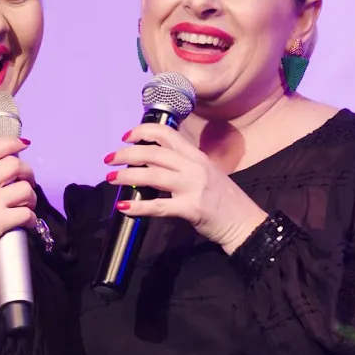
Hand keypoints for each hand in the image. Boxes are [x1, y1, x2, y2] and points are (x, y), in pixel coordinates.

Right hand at [0, 138, 36, 309]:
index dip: (11, 143)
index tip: (23, 145)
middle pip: (14, 165)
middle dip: (27, 171)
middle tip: (28, 181)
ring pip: (24, 188)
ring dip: (31, 196)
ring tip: (28, 204)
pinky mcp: (0, 221)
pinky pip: (27, 213)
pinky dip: (31, 218)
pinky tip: (27, 223)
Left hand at [104, 124, 267, 253]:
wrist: (244, 223)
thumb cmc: (223, 200)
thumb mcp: (206, 173)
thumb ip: (183, 166)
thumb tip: (153, 163)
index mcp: (197, 156)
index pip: (167, 134)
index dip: (143, 131)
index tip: (126, 136)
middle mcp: (194, 167)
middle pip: (154, 153)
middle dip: (127, 154)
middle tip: (109, 159)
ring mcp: (193, 187)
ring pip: (152, 175)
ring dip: (126, 176)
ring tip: (110, 178)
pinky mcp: (191, 209)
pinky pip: (159, 206)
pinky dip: (138, 207)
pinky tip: (123, 208)